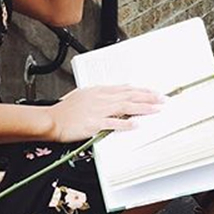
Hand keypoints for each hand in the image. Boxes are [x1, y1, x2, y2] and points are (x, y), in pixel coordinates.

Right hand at [44, 85, 164, 142]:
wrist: (51, 119)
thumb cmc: (64, 110)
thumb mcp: (83, 94)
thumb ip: (100, 94)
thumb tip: (115, 92)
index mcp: (99, 91)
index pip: (125, 88)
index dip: (142, 90)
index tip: (154, 92)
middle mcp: (101, 98)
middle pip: (129, 95)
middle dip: (148, 97)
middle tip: (162, 99)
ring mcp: (98, 110)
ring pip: (126, 106)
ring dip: (143, 107)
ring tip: (156, 109)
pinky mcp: (94, 123)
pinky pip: (113, 123)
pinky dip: (125, 123)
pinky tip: (136, 124)